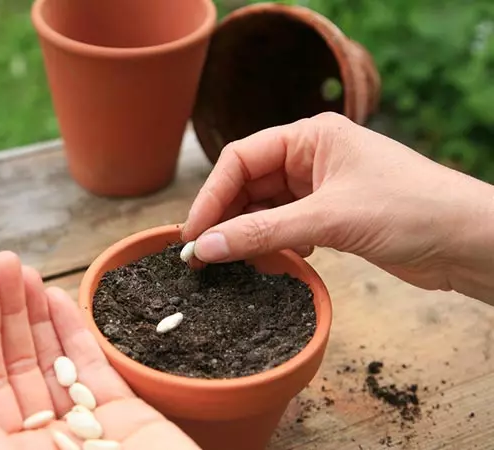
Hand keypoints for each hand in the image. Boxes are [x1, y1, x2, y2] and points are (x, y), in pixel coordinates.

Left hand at [0, 251, 200, 449]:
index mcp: (7, 448)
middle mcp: (40, 434)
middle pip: (18, 360)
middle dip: (10, 310)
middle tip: (5, 261)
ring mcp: (83, 422)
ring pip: (53, 356)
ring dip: (39, 312)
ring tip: (27, 272)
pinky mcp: (122, 414)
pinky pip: (94, 366)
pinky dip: (77, 331)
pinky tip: (61, 300)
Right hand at [182, 112, 493, 302]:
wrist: (467, 242)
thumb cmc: (411, 210)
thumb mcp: (328, 219)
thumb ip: (263, 233)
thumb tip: (206, 247)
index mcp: (310, 136)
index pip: (241, 159)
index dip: (211, 196)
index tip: (192, 234)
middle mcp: (311, 157)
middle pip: (248, 185)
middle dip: (227, 220)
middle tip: (204, 256)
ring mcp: (321, 187)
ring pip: (265, 210)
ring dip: (251, 237)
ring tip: (242, 263)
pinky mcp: (331, 216)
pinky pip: (286, 228)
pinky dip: (277, 246)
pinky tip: (284, 261)